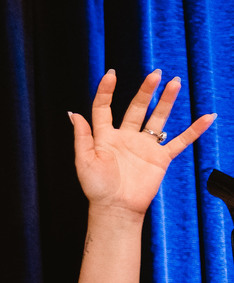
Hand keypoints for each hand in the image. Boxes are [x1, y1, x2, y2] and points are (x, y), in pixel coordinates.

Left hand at [71, 70, 215, 216]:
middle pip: (136, 108)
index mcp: (105, 137)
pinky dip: (194, 130)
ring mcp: (144, 146)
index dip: (106, 91)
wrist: (116, 209)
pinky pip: (180, 141)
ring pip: (158, 118)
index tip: (111, 74)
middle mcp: (126, 137)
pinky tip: (207, 117)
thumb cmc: (96, 188)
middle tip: (156, 73)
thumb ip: (82, 136)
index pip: (104, 108)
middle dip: (146, 91)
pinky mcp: (160, 158)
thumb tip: (74, 113)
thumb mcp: (84, 161)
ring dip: (166, 101)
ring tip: (174, 82)